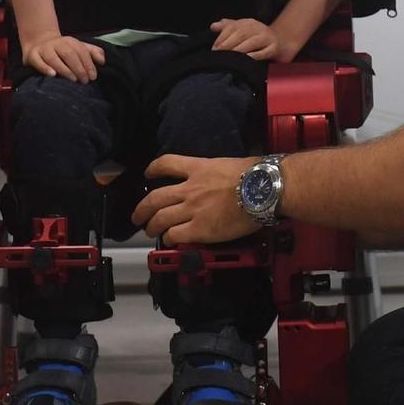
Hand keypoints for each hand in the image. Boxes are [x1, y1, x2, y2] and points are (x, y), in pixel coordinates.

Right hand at [21, 32, 105, 82]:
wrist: (38, 42)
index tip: (93, 77)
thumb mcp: (78, 48)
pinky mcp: (32, 55)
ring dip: (64, 69)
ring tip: (73, 79)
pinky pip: (38, 62)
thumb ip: (92, 52)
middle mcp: (56, 44)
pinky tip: (52, 75)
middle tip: (84, 81)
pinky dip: (45, 68)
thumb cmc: (62, 50)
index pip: (81, 51)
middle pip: (69, 54)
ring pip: (53, 58)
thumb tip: (103, 61)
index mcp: (69, 42)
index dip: (88, 64)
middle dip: (78, 68)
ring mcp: (43, 49)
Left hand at [132, 155, 260, 242]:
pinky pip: (175, 235)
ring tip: (150, 230)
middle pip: (155, 198)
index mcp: (199, 168)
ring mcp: (193, 209)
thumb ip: (217, 172)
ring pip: (160, 218)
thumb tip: (220, 177)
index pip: (167, 163)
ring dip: (151, 226)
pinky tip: (170, 240)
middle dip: (142, 208)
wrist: (266, 189)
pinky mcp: (200, 229)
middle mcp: (190, 188)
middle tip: (138, 215)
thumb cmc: (257, 175)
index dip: (153, 169)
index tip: (148, 174)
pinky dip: (168, 238)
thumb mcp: (230, 164)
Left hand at [210, 17, 291, 60]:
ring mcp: (267, 37)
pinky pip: (263, 52)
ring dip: (239, 50)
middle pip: (241, 34)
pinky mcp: (274, 48)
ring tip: (229, 58)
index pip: (232, 27)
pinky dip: (254, 56)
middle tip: (219, 55)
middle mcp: (258, 27)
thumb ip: (228, 28)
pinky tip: (246, 59)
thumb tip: (213, 26)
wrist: (282, 42)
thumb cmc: (258, 38)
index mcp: (248, 23)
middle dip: (228, 45)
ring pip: (251, 42)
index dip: (222, 37)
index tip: (214, 48)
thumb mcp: (243, 30)